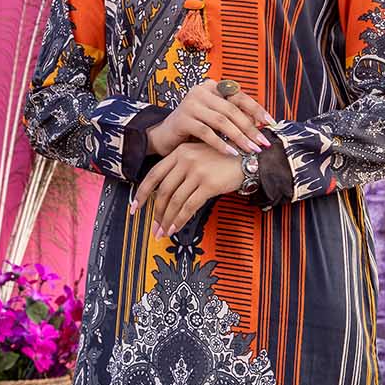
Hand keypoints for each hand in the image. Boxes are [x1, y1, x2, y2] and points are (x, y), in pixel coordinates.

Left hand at [131, 141, 247, 238]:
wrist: (250, 158)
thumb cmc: (225, 160)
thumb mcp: (199, 156)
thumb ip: (182, 168)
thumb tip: (166, 194)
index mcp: (179, 152)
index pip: (154, 175)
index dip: (142, 193)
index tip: (135, 207)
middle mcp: (186, 160)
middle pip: (163, 191)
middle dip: (156, 212)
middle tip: (153, 227)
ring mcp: (197, 171)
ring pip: (175, 201)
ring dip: (167, 220)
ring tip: (163, 232)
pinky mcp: (208, 184)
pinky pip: (189, 206)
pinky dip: (180, 220)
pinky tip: (175, 228)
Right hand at [148, 78, 275, 157]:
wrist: (166, 135)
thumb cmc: (195, 127)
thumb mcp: (215, 118)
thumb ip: (234, 117)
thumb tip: (262, 124)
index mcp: (212, 87)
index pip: (239, 96)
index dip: (256, 109)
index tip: (271, 123)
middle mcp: (201, 91)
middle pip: (232, 109)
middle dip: (250, 128)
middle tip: (263, 143)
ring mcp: (190, 104)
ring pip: (221, 121)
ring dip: (238, 137)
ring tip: (250, 150)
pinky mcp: (182, 119)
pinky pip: (206, 132)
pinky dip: (220, 144)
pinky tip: (231, 153)